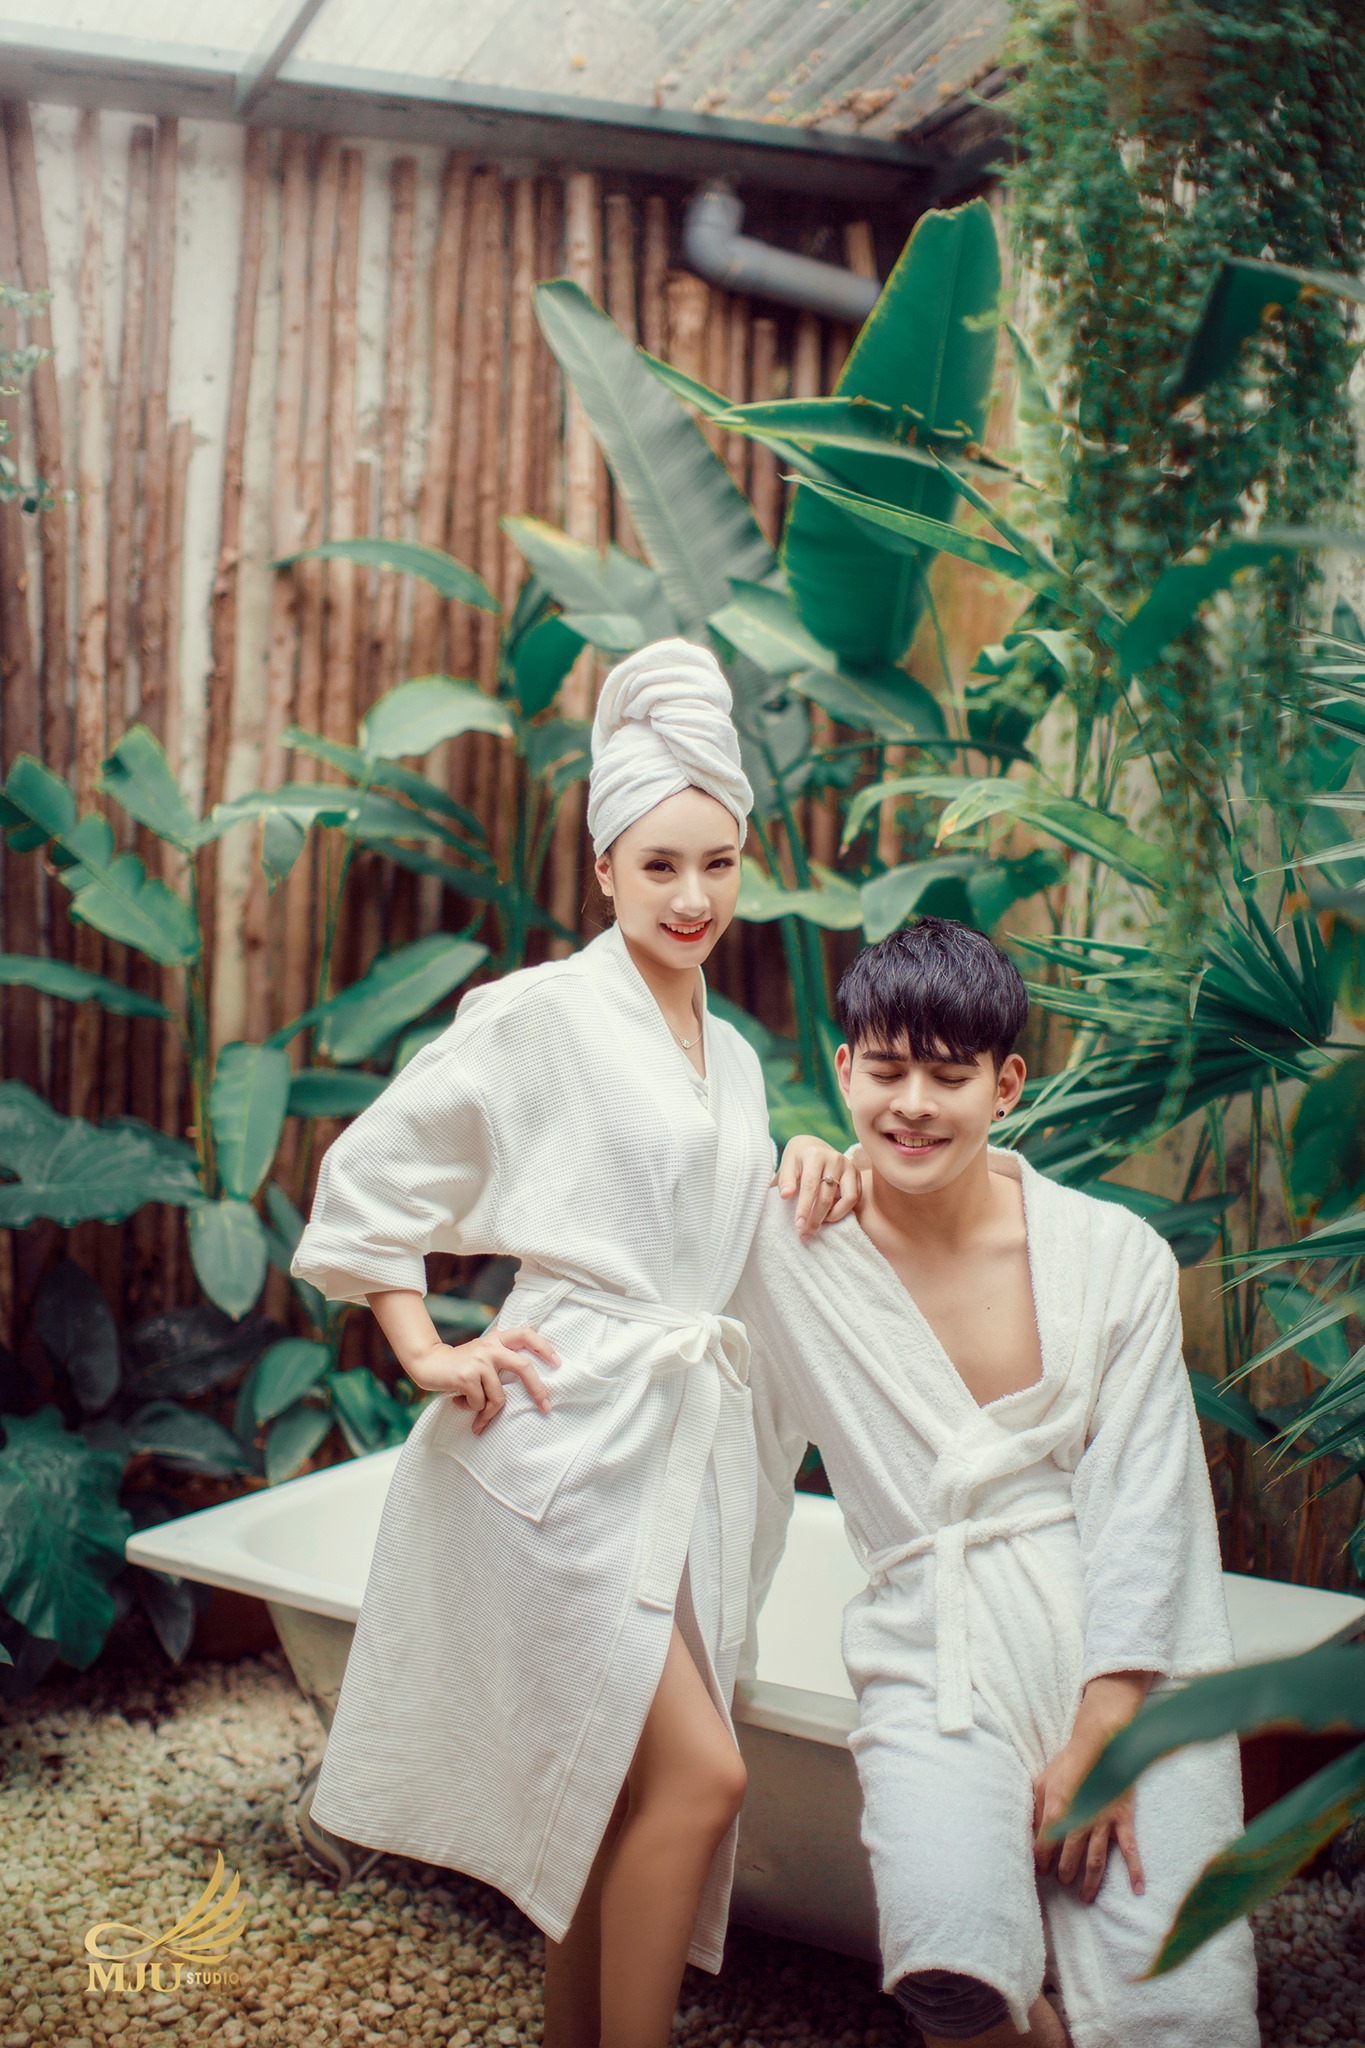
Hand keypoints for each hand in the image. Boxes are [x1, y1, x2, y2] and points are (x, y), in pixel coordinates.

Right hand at [406, 1325, 560, 1434]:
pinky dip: (472, 1409)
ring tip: (476, 1412)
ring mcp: (479, 1360)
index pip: (526, 1334)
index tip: (558, 1363)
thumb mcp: (483, 1354)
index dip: (544, 1347)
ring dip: (488, 1411)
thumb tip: (530, 1383)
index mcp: (497, 1339)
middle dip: (537, 1389)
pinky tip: (460, 1402)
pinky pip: (480, 1403)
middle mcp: (490, 1346)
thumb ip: (501, 1359)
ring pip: (499, 1396)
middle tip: (546, 1407)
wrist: (427, 1363)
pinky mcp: (467, 1376)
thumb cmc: (460, 1365)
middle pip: (523, 1367)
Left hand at [776, 1135, 861, 1240]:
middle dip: (816, 1218)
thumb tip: (785, 1196)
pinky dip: (843, 1210)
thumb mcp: (787, 1164)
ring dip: (833, 1216)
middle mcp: (835, 1159)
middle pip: (827, 1196)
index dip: (804, 1207)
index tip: (798, 1224)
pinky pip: (855, 1197)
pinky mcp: (857, 1174)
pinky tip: (829, 1215)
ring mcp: (849, 1166)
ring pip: (848, 1198)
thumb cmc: (798, 1158)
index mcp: (815, 1155)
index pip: (810, 1185)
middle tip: (805, 1234)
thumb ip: (786, 1179)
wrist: (814, 1146)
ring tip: (819, 1223)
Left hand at [1033, 1671, 1152, 1903]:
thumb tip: (1029, 1829)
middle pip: (1070, 1855)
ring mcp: (1103, 1822)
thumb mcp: (1044, 1779)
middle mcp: (1079, 1819)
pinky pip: (1130, 1850)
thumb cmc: (1069, 1762)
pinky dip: (1135, 1871)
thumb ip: (1036, 1805)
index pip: (1045, 1842)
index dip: (1041, 1859)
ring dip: (1089, 1881)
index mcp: (1057, 1808)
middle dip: (1064, 1872)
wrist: (1101, 1744)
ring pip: (1095, 1859)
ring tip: (1084, 1897)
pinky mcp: (1122, 1819)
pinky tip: (1137, 1890)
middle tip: (1061, 1884)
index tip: (1038, 1870)